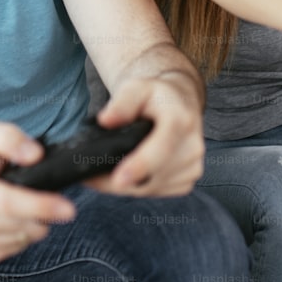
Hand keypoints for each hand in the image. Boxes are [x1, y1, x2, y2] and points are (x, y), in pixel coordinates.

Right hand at [0, 120, 75, 262]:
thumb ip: (9, 138)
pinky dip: (28, 233)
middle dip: (45, 216)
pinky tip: (23, 216)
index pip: (6, 202)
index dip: (39, 206)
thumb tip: (34, 155)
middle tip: (60, 202)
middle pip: (19, 225)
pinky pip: (18, 247)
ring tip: (35, 203)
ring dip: (37, 223)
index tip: (68, 208)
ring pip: (23, 238)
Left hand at [87, 72, 204, 196]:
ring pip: (150, 189)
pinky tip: (124, 176)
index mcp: (180, 121)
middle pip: (152, 177)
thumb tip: (105, 120)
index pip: (162, 148)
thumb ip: (121, 103)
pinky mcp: (188, 180)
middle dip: (116, 181)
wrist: (179, 102)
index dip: (140, 166)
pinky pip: (156, 192)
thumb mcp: (136, 88)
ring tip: (101, 175)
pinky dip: (136, 188)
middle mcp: (192, 147)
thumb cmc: (154, 95)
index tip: (118, 179)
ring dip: (124, 187)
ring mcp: (193, 166)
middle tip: (88, 178)